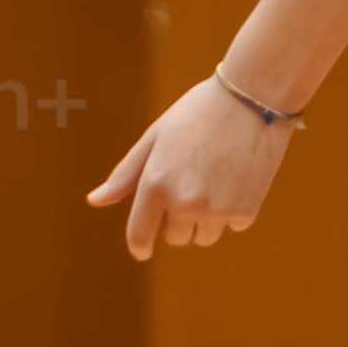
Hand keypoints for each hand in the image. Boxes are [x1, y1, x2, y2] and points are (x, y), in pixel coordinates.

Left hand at [95, 78, 293, 257]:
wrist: (252, 97)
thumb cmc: (198, 113)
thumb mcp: (155, 137)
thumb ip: (126, 175)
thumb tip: (94, 201)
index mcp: (155, 184)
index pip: (140, 235)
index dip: (140, 246)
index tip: (143, 249)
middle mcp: (183, 202)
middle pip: (176, 237)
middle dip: (178, 219)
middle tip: (191, 184)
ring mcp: (216, 209)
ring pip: (205, 236)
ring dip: (207, 219)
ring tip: (216, 179)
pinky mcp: (246, 210)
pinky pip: (233, 224)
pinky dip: (234, 208)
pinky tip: (237, 177)